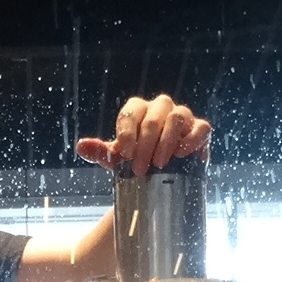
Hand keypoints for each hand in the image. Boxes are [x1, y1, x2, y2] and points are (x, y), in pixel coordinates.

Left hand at [76, 94, 210, 175]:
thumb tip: (81, 146)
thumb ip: (101, 152)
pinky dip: (191, 140)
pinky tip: (182, 154)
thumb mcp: (118, 159)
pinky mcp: (200, 129)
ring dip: (165, 142)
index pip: (131, 112)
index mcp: (138, 110)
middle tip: (139, 169)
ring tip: (158, 164)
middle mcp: (160, 108)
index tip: (124, 155)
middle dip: (144, 145)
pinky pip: (200, 127)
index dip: (126, 133)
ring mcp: (182, 116)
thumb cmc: (138, 160)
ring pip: (176, 118)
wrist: (163, 173)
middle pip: (153, 118)